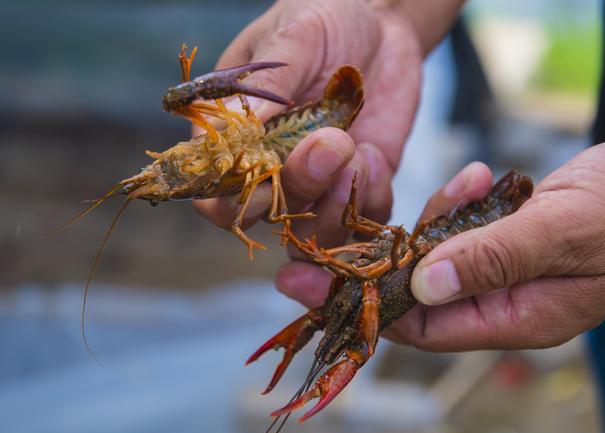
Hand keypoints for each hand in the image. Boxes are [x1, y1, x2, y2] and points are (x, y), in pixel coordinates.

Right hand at [195, 0, 426, 247]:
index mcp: (236, 135)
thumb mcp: (294, 35)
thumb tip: (232, 127)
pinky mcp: (358, 186)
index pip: (215, 192)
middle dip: (298, 188)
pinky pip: (361, 218)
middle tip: (331, 142)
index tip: (265, 176)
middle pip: (267, 216)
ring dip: (334, 206)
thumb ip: (267, 81)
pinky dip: (370, 198)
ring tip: (359, 150)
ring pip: (312, 232)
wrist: (383, 25)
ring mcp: (317, 182)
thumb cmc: (324, 17)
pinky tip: (375, 154)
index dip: (231, 199)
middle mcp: (271, 168)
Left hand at [278, 131, 604, 350]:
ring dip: (429, 223)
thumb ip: (493, 258)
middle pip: (417, 294)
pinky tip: (474, 177)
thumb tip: (422, 285)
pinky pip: (464, 229)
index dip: (367, 305)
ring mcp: (506, 269)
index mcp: (517, 318)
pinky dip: (459, 205)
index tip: (313, 283)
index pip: (423, 326)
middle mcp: (504, 301)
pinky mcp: (508, 238)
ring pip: (438, 257)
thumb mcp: (563, 232)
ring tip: (455, 185)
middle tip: (318, 242)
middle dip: (373, 266)